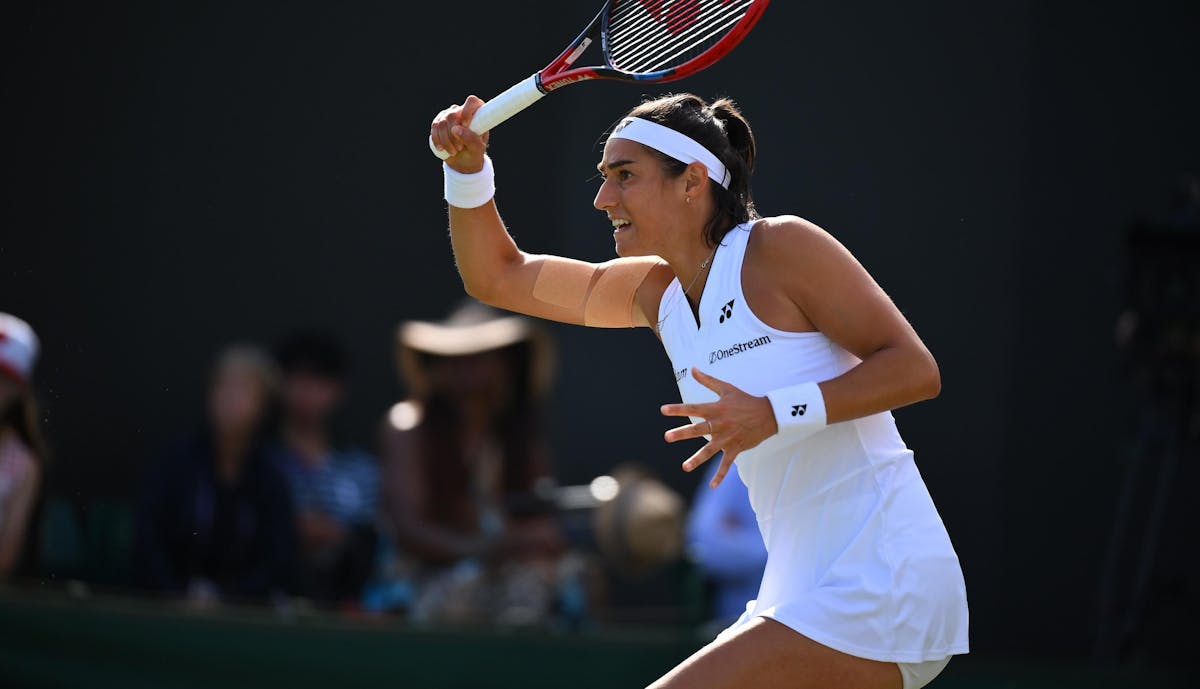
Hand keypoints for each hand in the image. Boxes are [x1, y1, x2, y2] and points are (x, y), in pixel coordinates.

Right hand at [430, 95, 490, 172]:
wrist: (463, 160)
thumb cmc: (474, 152)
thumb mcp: (477, 149)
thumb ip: (471, 139)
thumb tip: (455, 129)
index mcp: (476, 113)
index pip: (472, 102)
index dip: (467, 111)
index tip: (465, 125)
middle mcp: (462, 111)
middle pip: (452, 115)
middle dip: (454, 135)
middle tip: (459, 148)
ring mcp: (448, 115)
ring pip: (442, 123)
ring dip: (446, 140)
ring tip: (454, 151)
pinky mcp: (438, 122)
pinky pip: (434, 127)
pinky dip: (437, 139)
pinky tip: (442, 148)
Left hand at [661, 367, 777, 487]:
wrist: (769, 414)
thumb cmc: (745, 400)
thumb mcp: (727, 388)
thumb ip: (708, 380)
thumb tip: (693, 368)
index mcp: (716, 409)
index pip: (693, 408)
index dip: (678, 409)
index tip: (663, 410)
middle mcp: (720, 424)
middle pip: (698, 429)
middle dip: (682, 433)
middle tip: (667, 437)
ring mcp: (728, 438)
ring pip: (710, 450)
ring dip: (697, 459)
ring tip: (685, 467)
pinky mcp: (736, 448)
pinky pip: (726, 464)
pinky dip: (720, 475)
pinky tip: (712, 485)